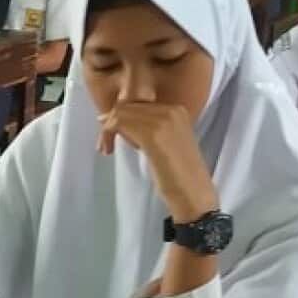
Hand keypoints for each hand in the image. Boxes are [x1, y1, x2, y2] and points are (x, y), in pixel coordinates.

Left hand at [99, 102, 218, 222]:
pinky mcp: (152, 134)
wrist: (192, 193)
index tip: (112, 136)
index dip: (120, 119)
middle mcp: (172, 110)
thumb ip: (148, 130)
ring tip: (105, 148)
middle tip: (104, 144)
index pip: (138, 104)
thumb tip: (118, 120)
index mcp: (177, 111)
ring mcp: (163, 120)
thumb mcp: (164, 145)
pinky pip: (118, 123)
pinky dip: (107, 135)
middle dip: (111, 123)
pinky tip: (107, 150)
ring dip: (107, 130)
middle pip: (128, 106)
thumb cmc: (178, 176)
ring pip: (121, 113)